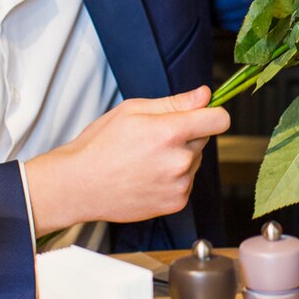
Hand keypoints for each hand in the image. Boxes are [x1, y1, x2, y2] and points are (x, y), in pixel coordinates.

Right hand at [23, 86, 230, 232]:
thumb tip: (204, 95)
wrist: (79, 185)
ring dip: (179, 157)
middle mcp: (179, 160)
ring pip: (194, 161)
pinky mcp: (176, 202)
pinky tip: (148, 176)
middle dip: (186, 135)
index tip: (204, 114)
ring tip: (146, 160)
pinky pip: (186, 182)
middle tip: (154, 138)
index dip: (212, 113)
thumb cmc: (99, 146)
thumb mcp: (132, 110)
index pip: (219, 120)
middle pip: (204, 139)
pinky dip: (173, 178)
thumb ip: (175, 103)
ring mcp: (179, 184)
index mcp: (169, 132)